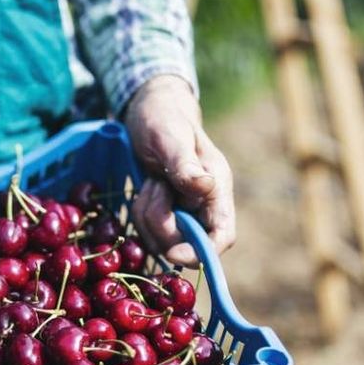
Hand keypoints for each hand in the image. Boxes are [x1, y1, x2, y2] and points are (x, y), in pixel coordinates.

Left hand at [124, 75, 235, 266]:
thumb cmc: (164, 119)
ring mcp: (184, 212)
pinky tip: (147, 189)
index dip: (201, 253)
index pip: (222, 236)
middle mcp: (204, 205)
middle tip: (154, 188)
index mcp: (216, 189)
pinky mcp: (167, 214)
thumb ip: (186, 165)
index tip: (173, 253)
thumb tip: (205, 188)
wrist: (150, 111)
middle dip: (161, 225)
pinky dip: (141, 214)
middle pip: (186, 244)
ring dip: (148, 216)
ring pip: (163, 240)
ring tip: (152, 182)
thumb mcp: (171, 138)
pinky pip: (149, 231)